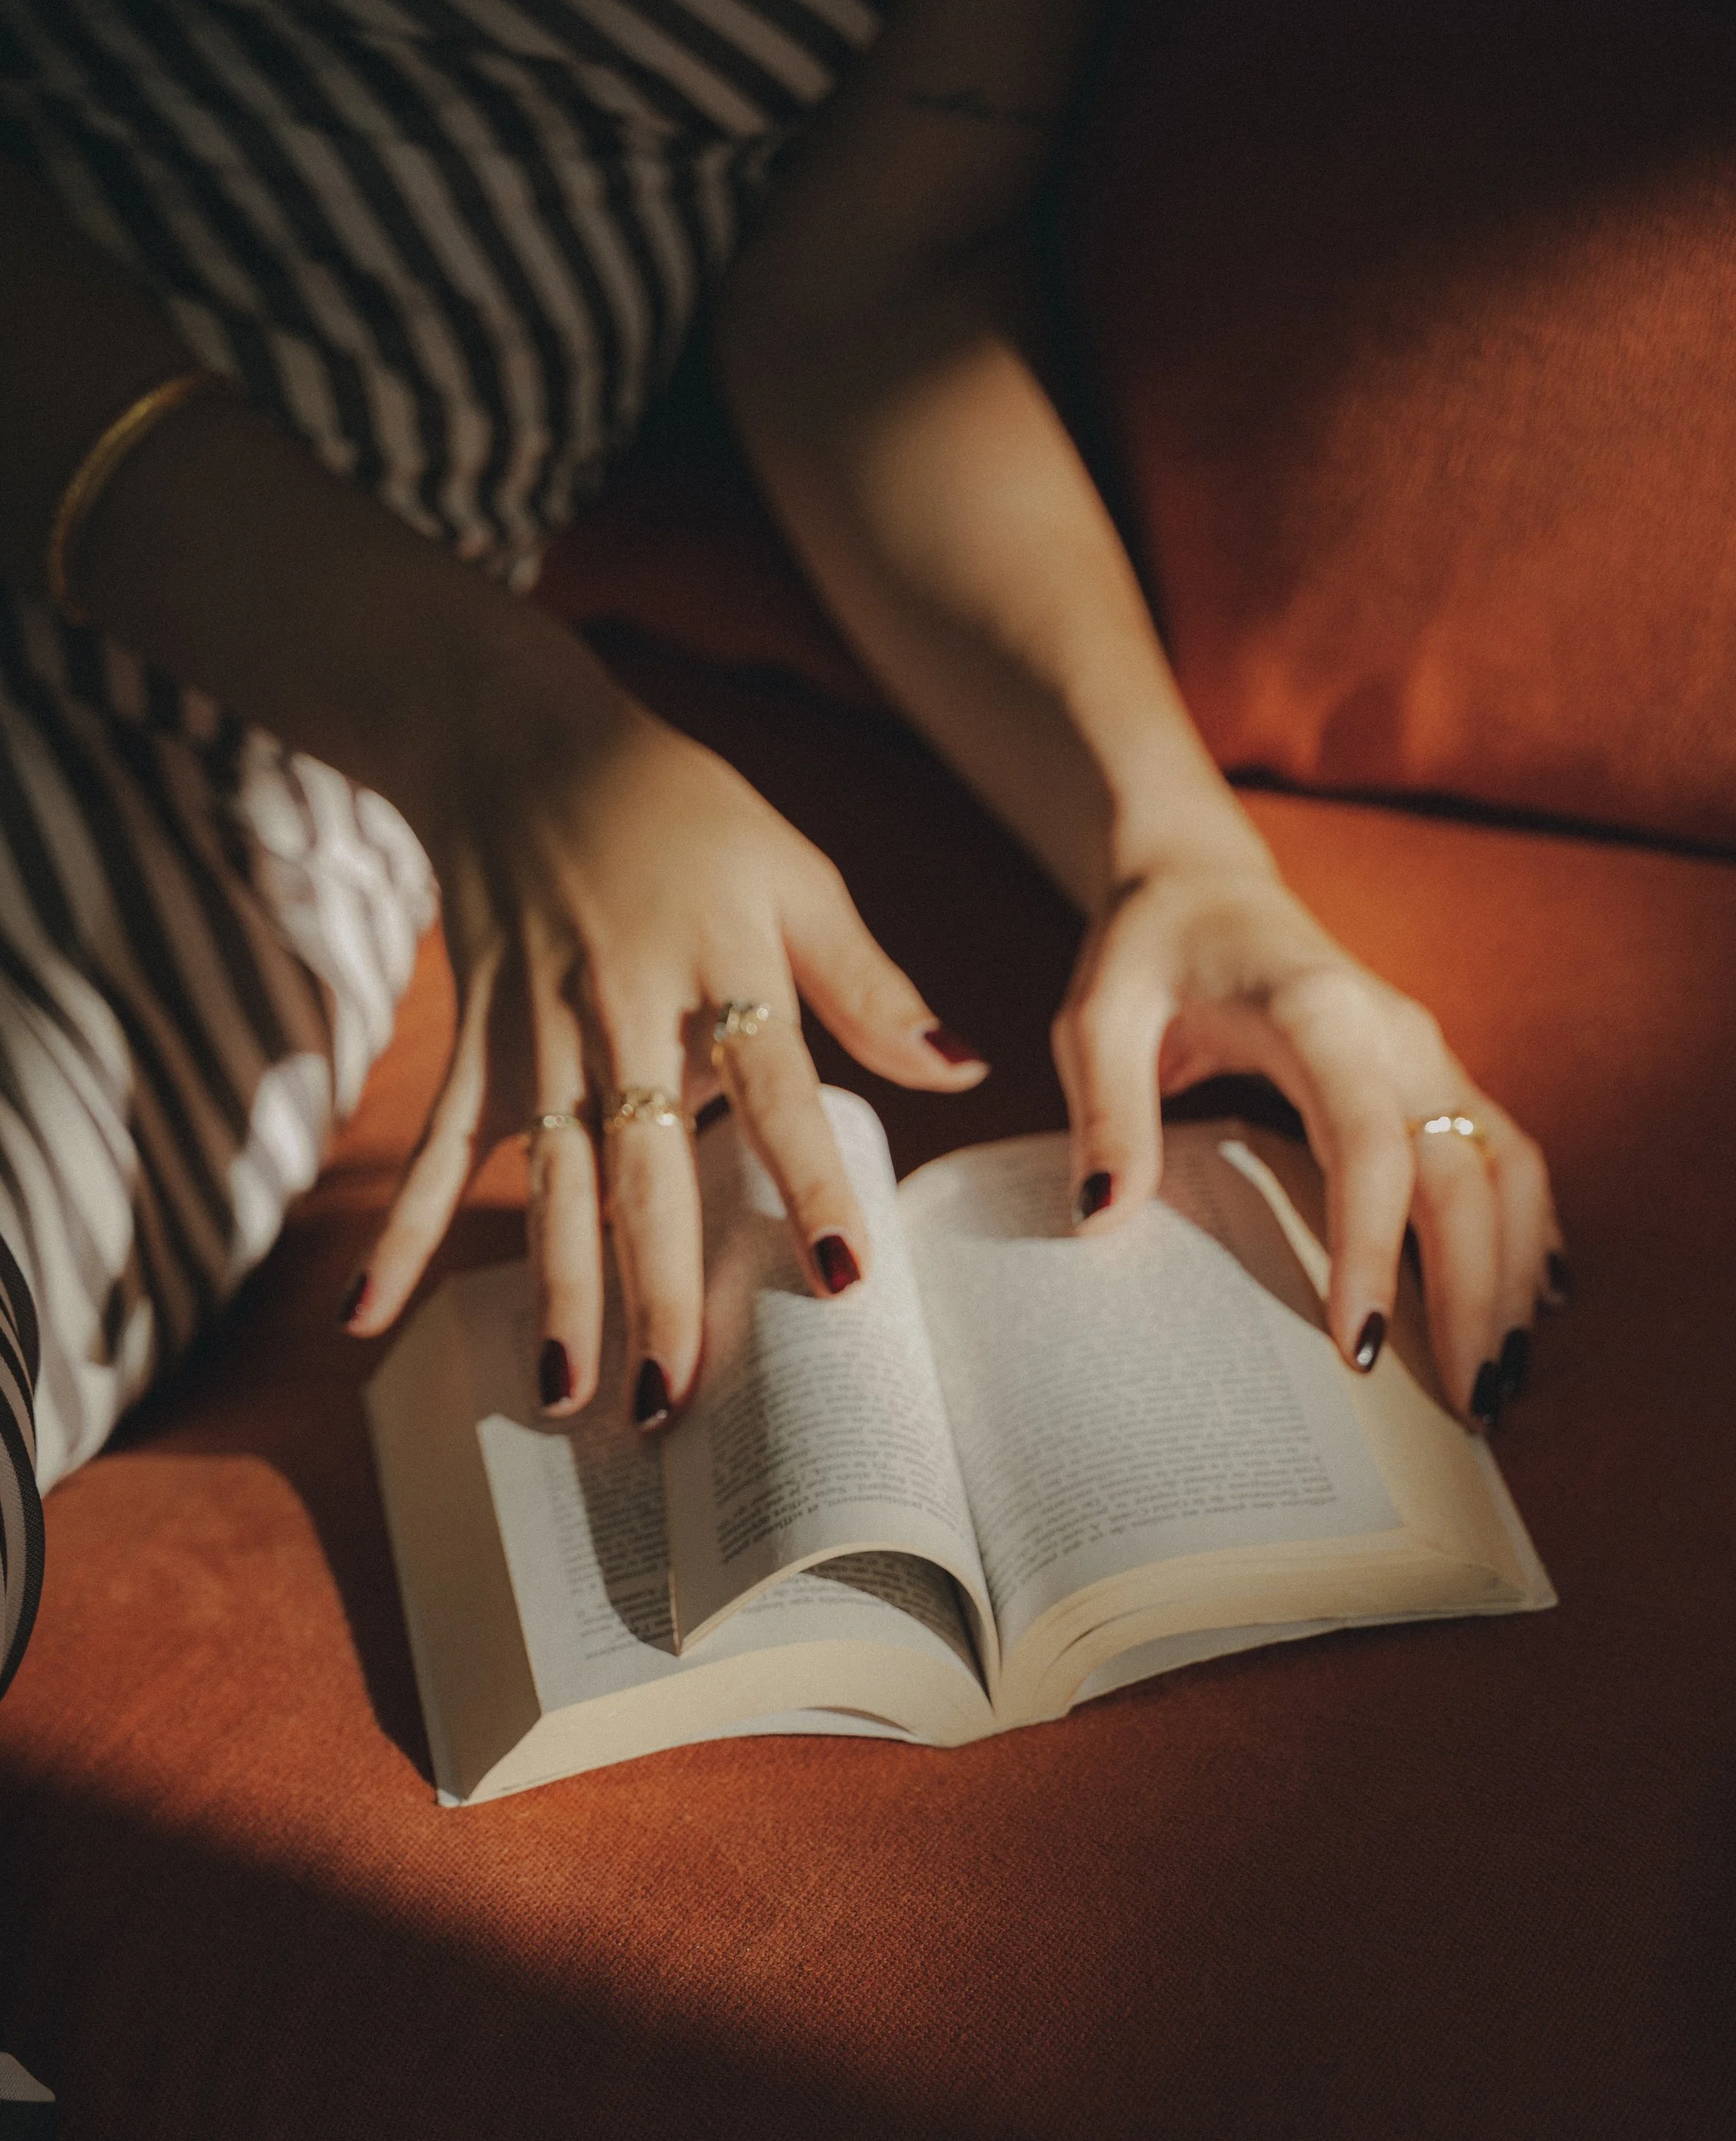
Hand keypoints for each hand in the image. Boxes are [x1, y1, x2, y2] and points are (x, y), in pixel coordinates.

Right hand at [341, 638, 985, 1422]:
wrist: (516, 737)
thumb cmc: (681, 811)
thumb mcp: (794, 872)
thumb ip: (869, 986)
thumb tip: (963, 1071)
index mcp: (724, 963)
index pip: (780, 1090)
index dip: (810, 1183)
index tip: (841, 1280)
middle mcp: (624, 1008)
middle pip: (646, 1167)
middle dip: (657, 1290)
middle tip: (672, 1403)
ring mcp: (537, 1031)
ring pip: (549, 1181)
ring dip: (555, 1289)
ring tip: (567, 1393)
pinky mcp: (476, 1040)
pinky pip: (440, 1150)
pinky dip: (402, 1233)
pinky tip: (367, 1320)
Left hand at [1051, 848, 1562, 1425]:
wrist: (1203, 885)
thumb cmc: (1148, 953)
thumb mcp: (1098, 1016)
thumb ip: (1106, 1111)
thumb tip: (1103, 1217)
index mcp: (1319, 1015)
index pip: (1368, 1147)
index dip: (1372, 1250)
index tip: (1361, 1347)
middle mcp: (1398, 1035)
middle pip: (1466, 1174)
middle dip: (1477, 1292)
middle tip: (1470, 1407)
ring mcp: (1429, 1055)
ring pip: (1509, 1169)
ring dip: (1517, 1273)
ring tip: (1502, 1377)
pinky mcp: (1436, 1078)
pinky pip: (1505, 1157)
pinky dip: (1528, 1233)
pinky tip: (1530, 1305)